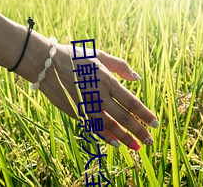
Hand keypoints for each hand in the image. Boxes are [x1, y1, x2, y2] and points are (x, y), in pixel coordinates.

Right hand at [39, 43, 158, 149]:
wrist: (47, 64)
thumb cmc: (75, 57)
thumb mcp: (99, 55)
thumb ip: (120, 65)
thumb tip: (137, 77)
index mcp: (107, 80)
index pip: (131, 102)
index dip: (145, 114)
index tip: (155, 124)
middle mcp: (99, 95)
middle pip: (123, 117)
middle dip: (138, 131)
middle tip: (149, 141)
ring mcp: (86, 105)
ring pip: (109, 126)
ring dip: (124, 138)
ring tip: (136, 147)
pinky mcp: (76, 111)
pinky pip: (94, 127)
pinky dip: (105, 136)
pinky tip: (114, 143)